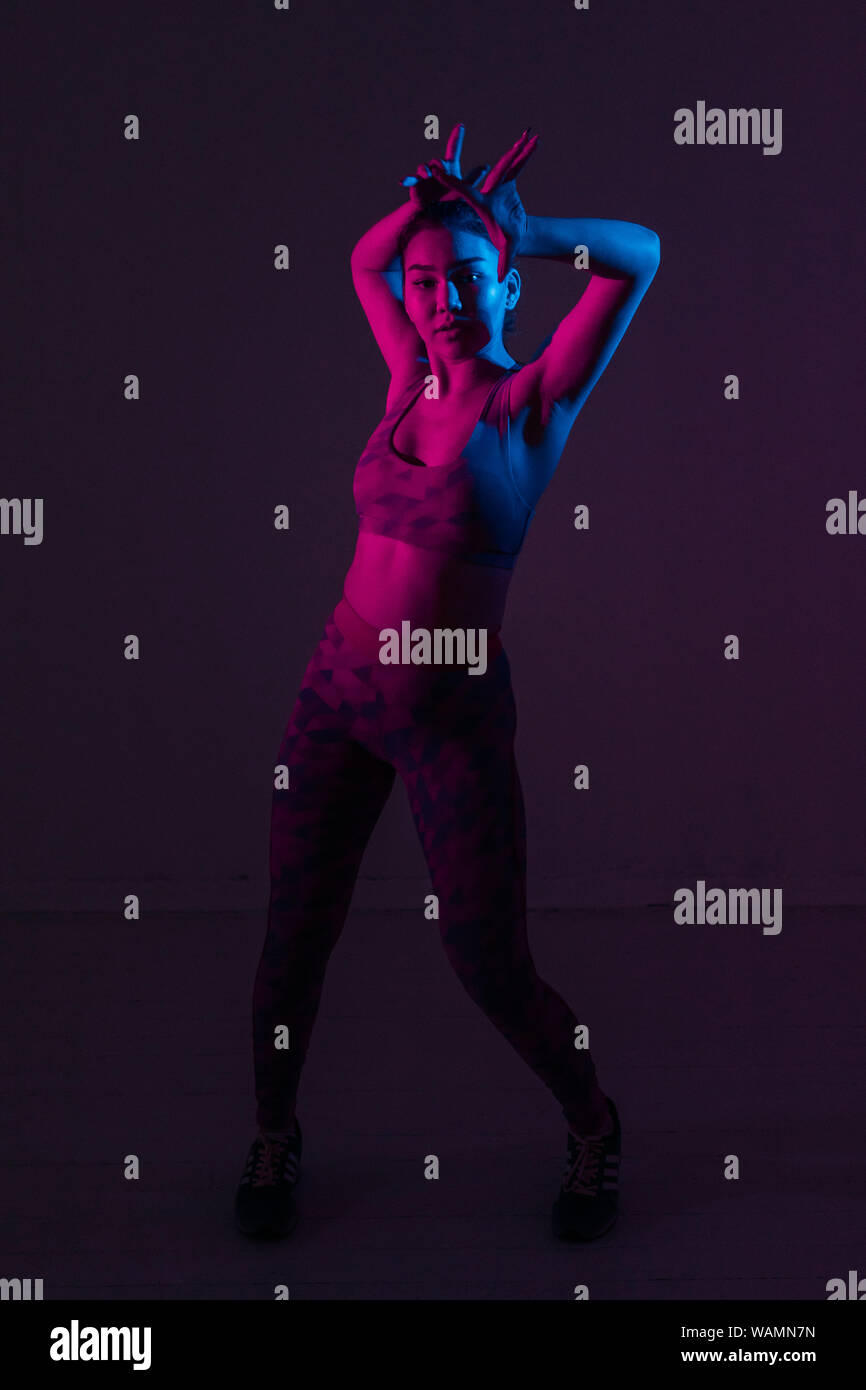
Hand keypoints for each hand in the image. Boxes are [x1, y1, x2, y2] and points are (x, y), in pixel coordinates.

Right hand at [399, 121, 492, 211]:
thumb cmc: (449, 199)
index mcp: (449, 167)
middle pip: (437, 160)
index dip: (456, 138)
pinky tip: (402, 182)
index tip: (461, 126)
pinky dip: (406, 179)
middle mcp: (436, 168)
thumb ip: (472, 179)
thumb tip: (486, 167)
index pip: (453, 150)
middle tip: (440, 169)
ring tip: (427, 175)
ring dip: (425, 169)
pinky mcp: (416, 183)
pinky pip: (411, 179)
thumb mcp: (462, 190)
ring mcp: (424, 175)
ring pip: (424, 167)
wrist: (433, 212)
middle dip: (438, 164)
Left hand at [427, 128, 539, 279]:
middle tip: (458, 132)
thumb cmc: (505, 239)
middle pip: (489, 169)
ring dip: (517, 150)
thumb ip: (504, 262)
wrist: (514, 231)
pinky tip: (535, 140)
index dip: (447, 180)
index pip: (461, 189)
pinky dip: (527, 154)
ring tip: (525, 135)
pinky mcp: (511, 181)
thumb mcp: (506, 250)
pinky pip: (519, 166)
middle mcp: (488, 190)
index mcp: (480, 203)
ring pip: (507, 163)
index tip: (432, 168)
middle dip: (477, 152)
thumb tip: (502, 279)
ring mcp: (499, 184)